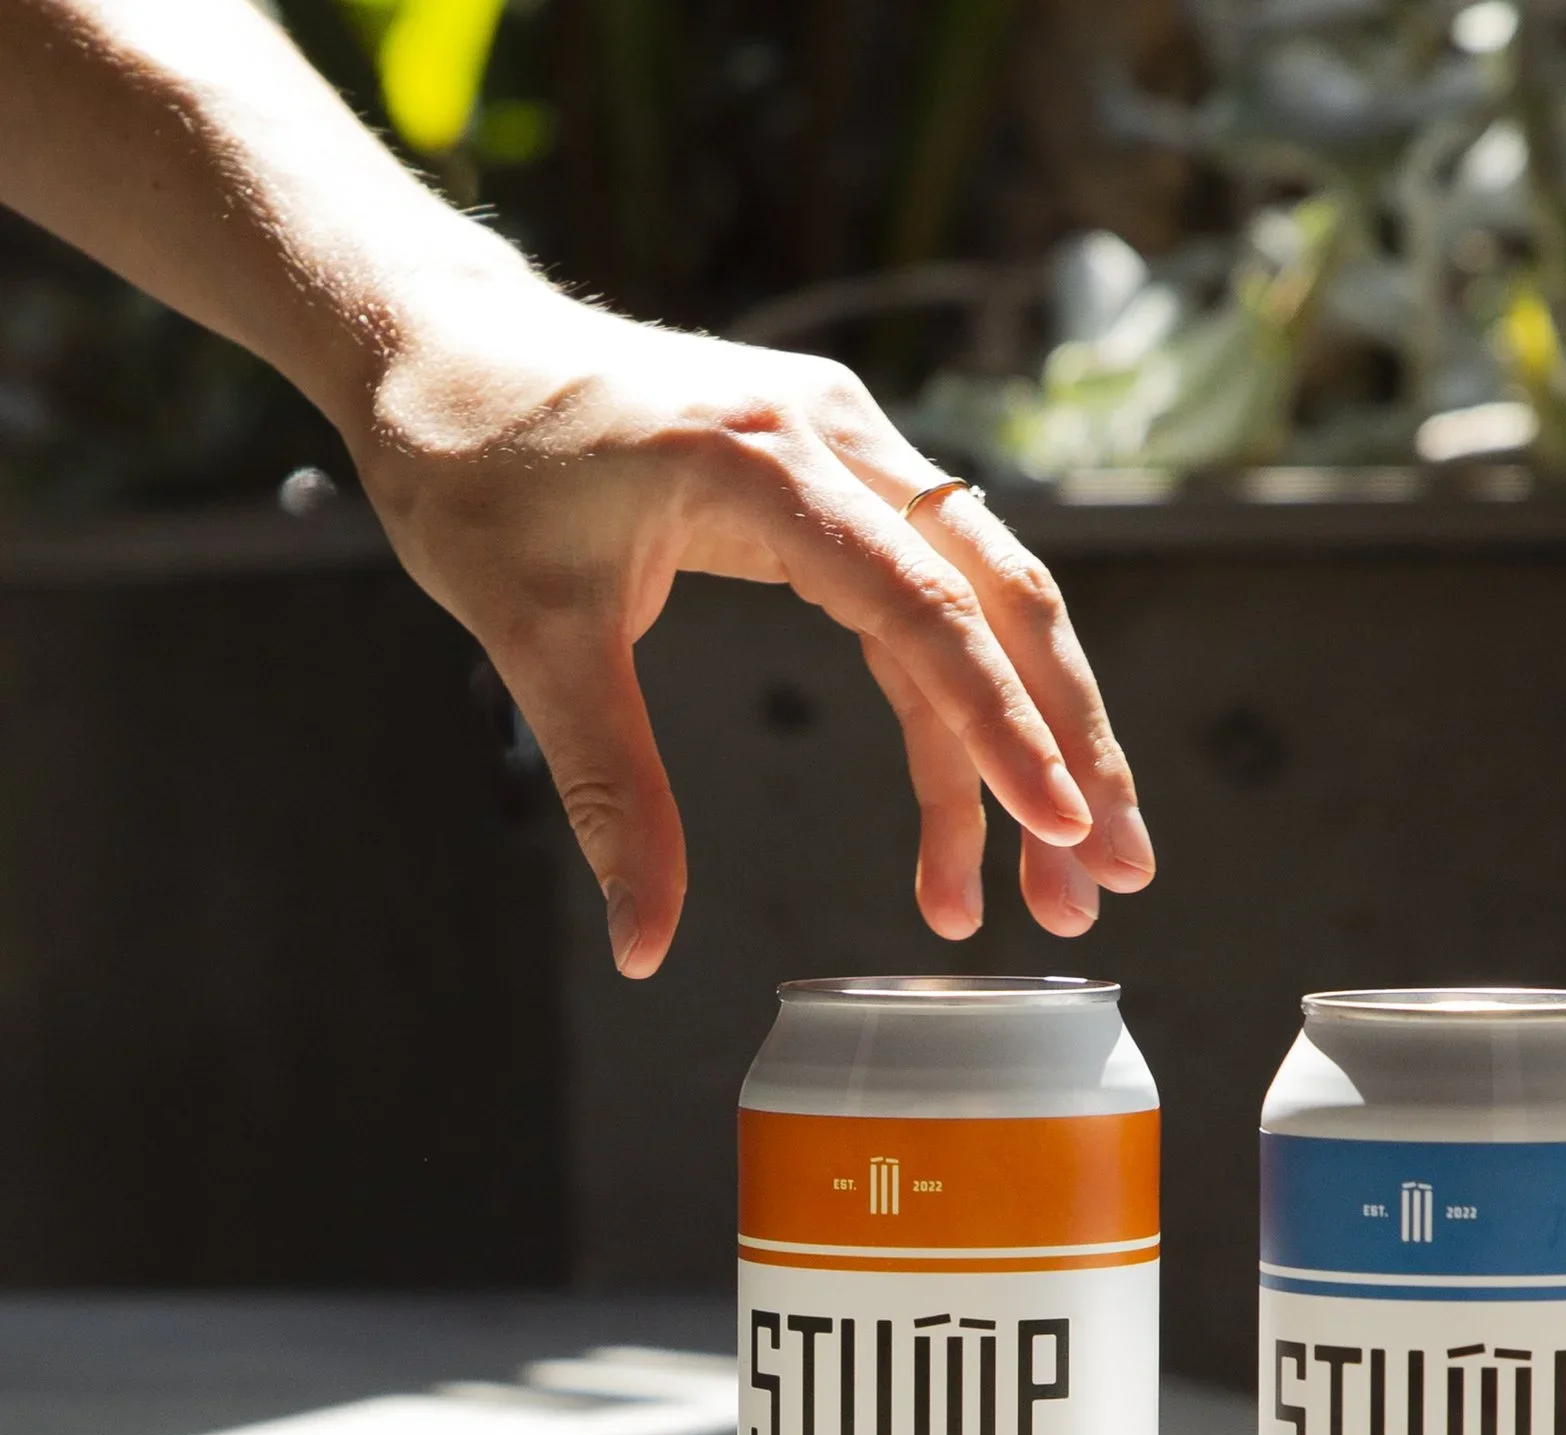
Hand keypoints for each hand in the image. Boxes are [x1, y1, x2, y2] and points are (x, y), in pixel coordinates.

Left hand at [348, 284, 1153, 974]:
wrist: (440, 343)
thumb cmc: (474, 465)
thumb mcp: (531, 637)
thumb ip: (610, 791)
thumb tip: (643, 947)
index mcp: (766, 462)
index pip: (928, 609)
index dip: (1002, 729)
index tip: (1059, 829)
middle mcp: (837, 441)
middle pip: (1006, 604)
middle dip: (1070, 750)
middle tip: (1111, 880)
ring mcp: (852, 454)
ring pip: (989, 612)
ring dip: (1033, 748)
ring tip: (1058, 888)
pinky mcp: (844, 486)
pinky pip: (934, 610)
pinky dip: (959, 718)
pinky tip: (967, 824)